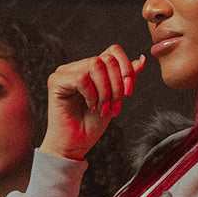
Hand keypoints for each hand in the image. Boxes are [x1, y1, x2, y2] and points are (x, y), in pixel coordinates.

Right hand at [40, 44, 143, 160]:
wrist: (75, 145)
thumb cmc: (91, 125)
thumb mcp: (116, 99)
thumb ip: (126, 79)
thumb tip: (141, 59)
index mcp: (91, 69)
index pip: (113, 51)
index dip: (126, 68)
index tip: (128, 93)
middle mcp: (77, 67)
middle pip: (107, 59)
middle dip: (117, 84)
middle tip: (114, 106)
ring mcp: (64, 73)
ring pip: (96, 65)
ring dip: (105, 90)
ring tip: (102, 108)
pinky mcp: (56, 82)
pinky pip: (82, 78)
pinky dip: (91, 95)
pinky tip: (90, 107)